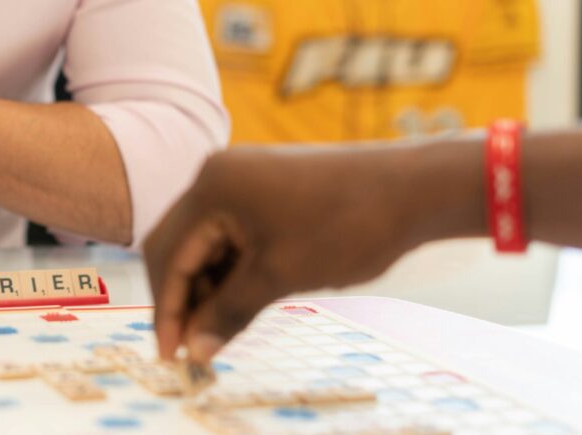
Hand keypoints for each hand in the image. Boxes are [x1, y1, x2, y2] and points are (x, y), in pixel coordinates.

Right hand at [144, 145, 455, 363]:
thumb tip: (196, 350)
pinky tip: (240, 298)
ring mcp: (241, 178)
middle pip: (177, 245)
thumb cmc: (348, 225)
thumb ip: (229, 312)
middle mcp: (218, 175)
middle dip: (182, 297)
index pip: (169, 255)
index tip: (171, 354)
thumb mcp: (281, 276)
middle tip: (191, 346)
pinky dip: (229, 267)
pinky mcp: (262, 187)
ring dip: (207, 285)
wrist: (413, 189)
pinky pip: (229, 232)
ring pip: (204, 241)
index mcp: (213, 188)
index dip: (168, 309)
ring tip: (220, 328)